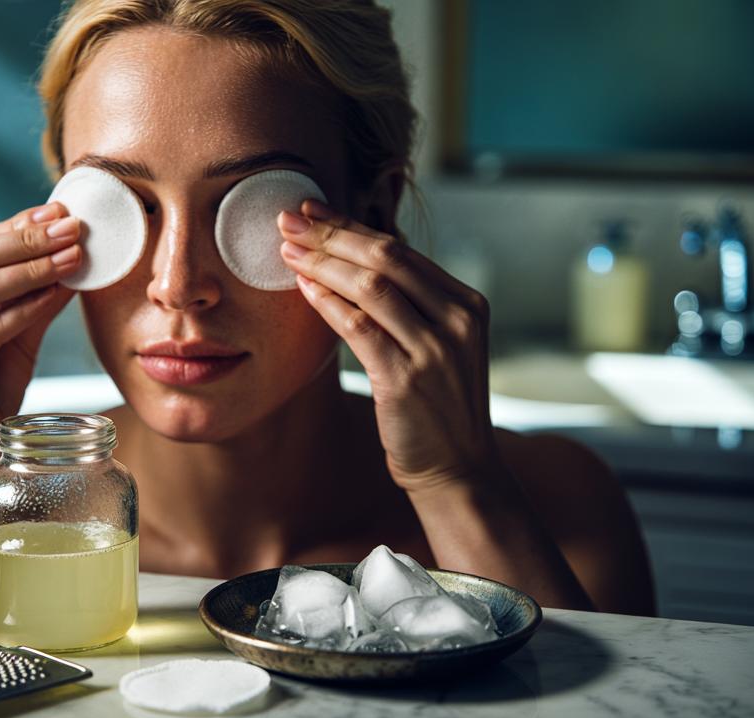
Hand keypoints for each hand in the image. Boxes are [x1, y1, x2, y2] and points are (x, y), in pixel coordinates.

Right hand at [0, 202, 81, 482]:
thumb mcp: (11, 340)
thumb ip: (32, 299)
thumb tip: (73, 256)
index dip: (16, 225)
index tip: (59, 212)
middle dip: (27, 238)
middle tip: (72, 227)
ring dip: (33, 268)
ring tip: (74, 255)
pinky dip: (27, 308)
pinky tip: (58, 295)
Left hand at [278, 200, 499, 492]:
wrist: (458, 470)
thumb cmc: (437, 408)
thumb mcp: (437, 346)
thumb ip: (409, 306)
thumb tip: (352, 260)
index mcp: (467, 304)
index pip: (402, 251)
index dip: (351, 227)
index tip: (312, 210)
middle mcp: (458, 320)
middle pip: (386, 258)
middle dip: (331, 235)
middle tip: (289, 219)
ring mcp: (435, 350)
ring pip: (371, 287)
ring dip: (322, 264)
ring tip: (287, 250)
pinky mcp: (407, 379)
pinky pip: (359, 329)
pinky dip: (328, 304)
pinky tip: (303, 289)